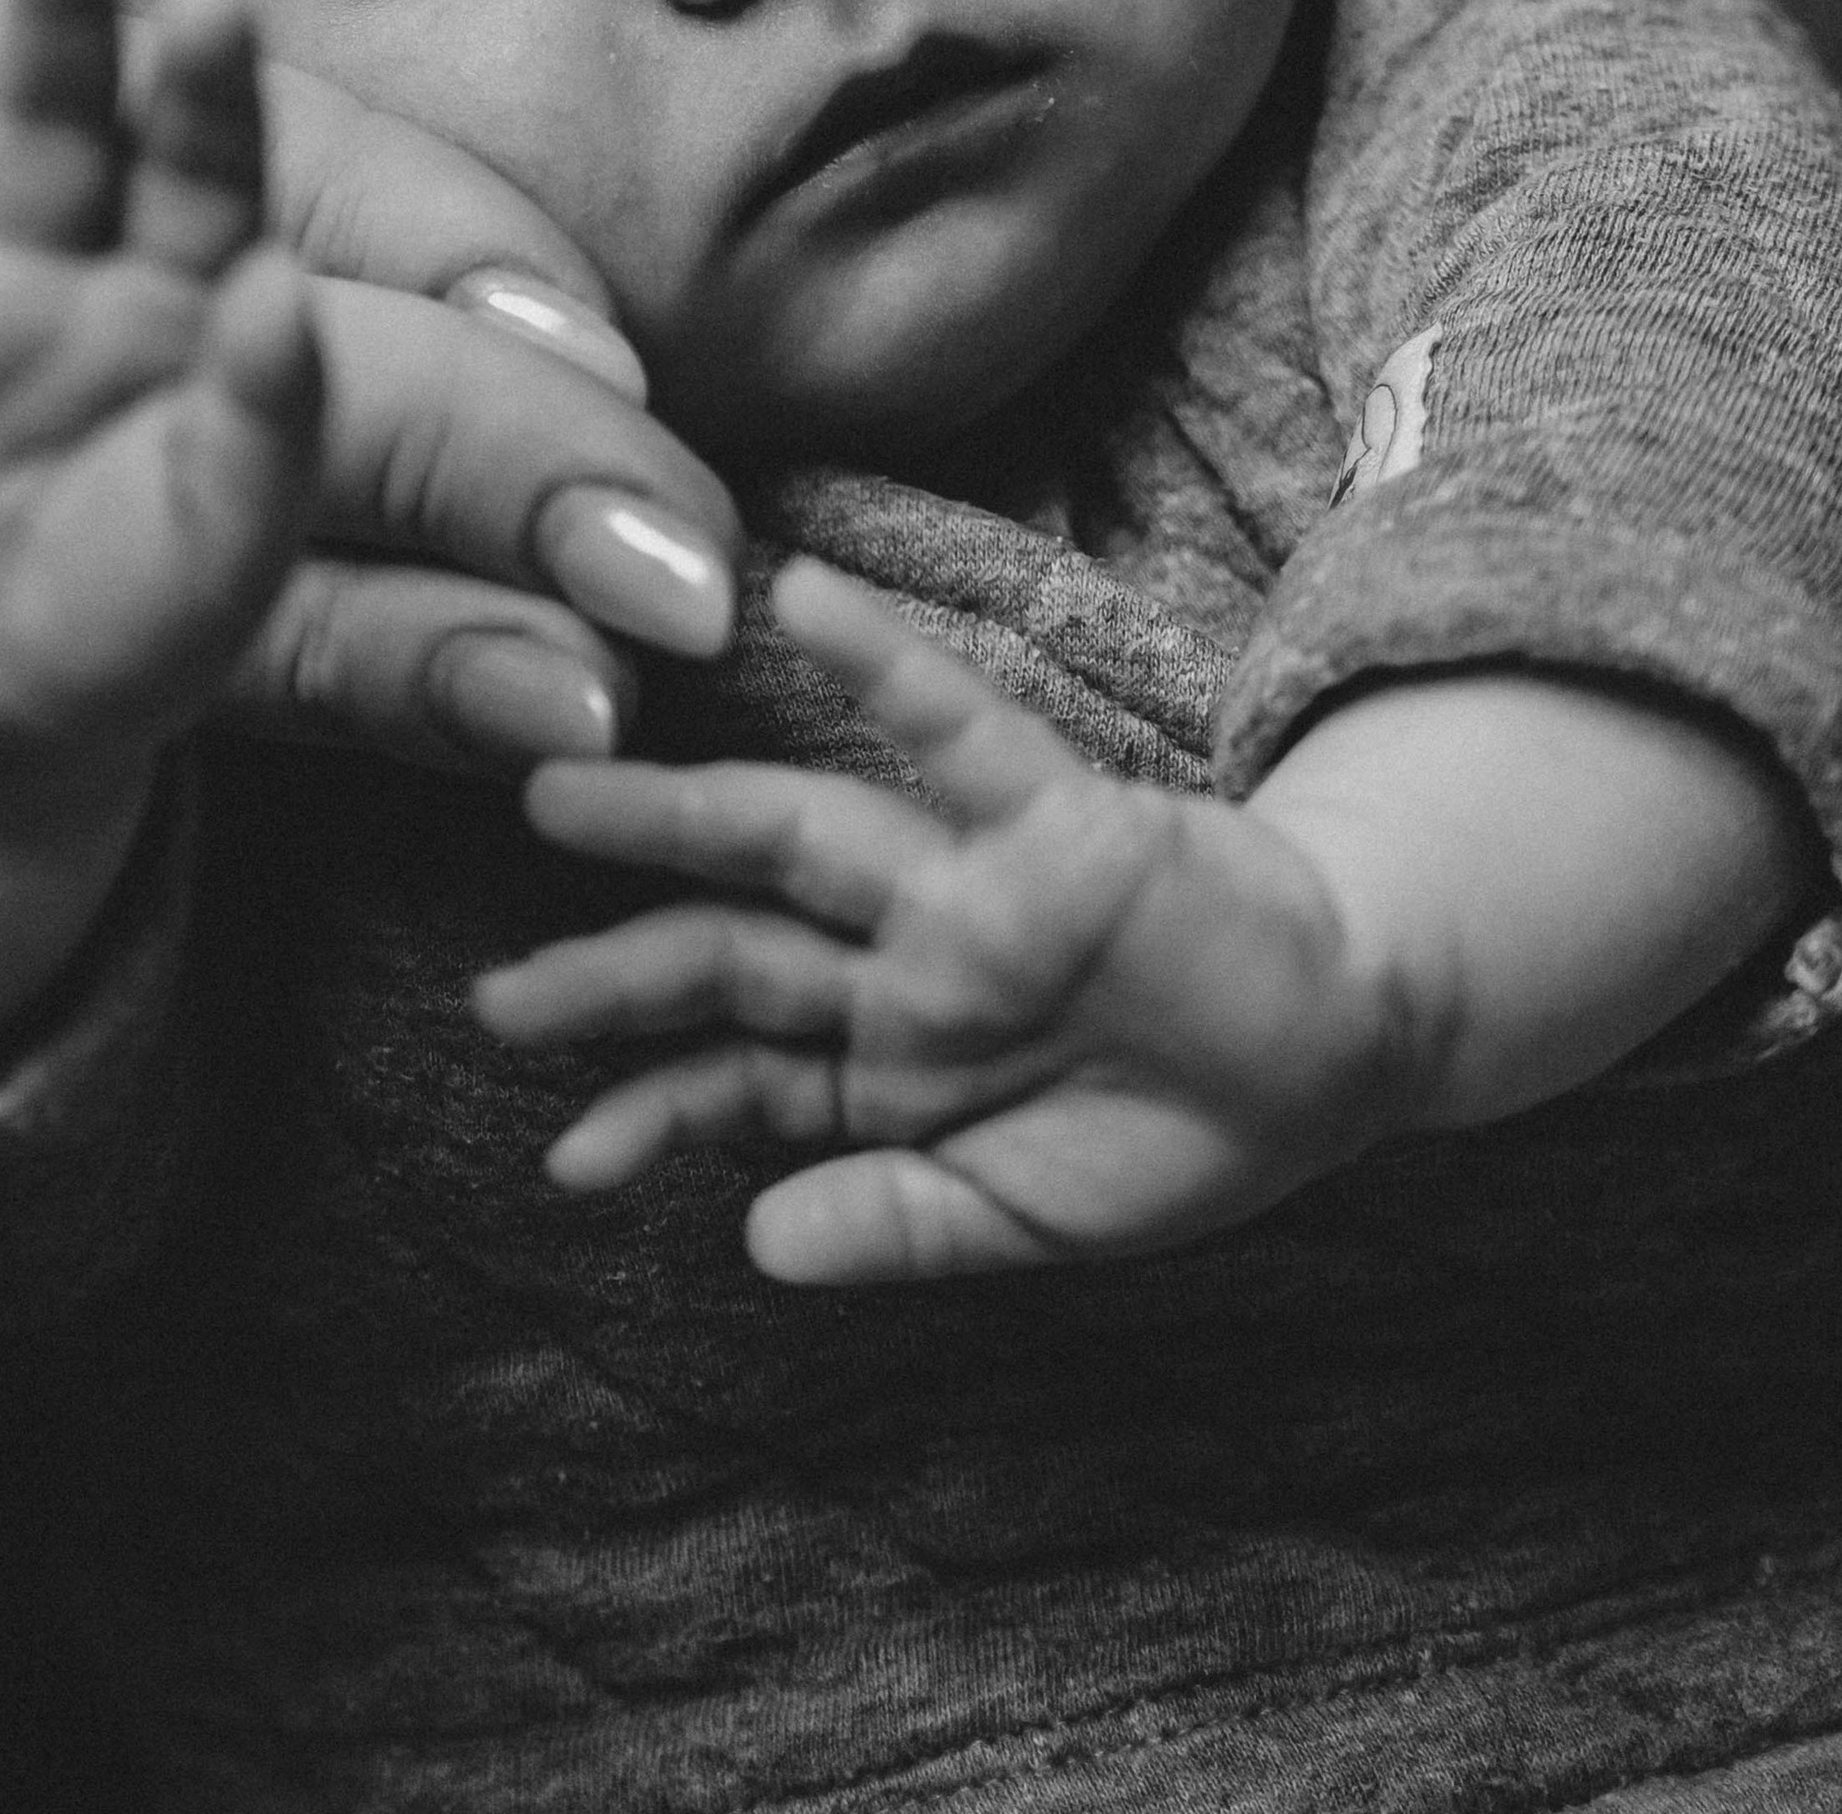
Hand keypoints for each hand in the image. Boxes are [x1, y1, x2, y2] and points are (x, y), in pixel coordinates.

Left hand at [477, 556, 1413, 1282]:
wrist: (1348, 1049)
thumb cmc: (1188, 1130)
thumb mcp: (1034, 1216)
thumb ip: (902, 1223)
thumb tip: (755, 1245)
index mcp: (895, 1058)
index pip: (742, 1075)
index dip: (653, 1109)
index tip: (560, 1164)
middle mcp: (907, 959)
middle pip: (732, 946)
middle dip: (614, 967)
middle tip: (493, 997)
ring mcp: (970, 882)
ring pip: (798, 836)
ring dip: (680, 814)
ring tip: (558, 797)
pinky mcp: (1061, 818)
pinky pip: (961, 731)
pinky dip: (884, 664)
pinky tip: (800, 597)